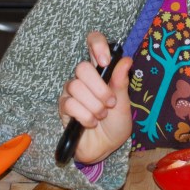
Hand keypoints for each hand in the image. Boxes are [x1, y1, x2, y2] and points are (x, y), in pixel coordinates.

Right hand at [57, 31, 132, 163]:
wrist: (105, 147)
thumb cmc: (115, 123)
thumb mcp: (124, 103)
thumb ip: (121, 82)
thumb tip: (126, 60)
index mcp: (101, 70)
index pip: (93, 42)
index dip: (97, 45)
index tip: (106, 61)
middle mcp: (84, 78)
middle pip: (82, 67)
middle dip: (99, 89)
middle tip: (110, 103)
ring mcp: (72, 92)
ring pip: (76, 87)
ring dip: (94, 106)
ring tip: (101, 116)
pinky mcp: (64, 108)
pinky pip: (70, 104)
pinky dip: (85, 116)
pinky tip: (91, 123)